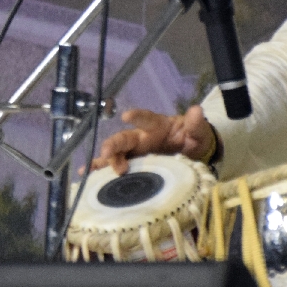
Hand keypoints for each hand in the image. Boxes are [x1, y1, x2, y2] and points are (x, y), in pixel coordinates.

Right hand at [93, 105, 214, 174]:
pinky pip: (114, 167)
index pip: (146, 119)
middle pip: (124, 139)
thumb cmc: (194, 139)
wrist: (193, 154)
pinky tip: (87, 176)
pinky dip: (100, 171)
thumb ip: (196, 125)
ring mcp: (135, 152)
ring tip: (90, 168)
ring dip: (104, 160)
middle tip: (109, 154)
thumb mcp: (199, 133)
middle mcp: (142, 138)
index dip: (137, 117)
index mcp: (157, 126)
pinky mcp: (132, 165)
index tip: (127, 117)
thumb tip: (197, 110)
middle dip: (114, 145)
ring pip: (115, 154)